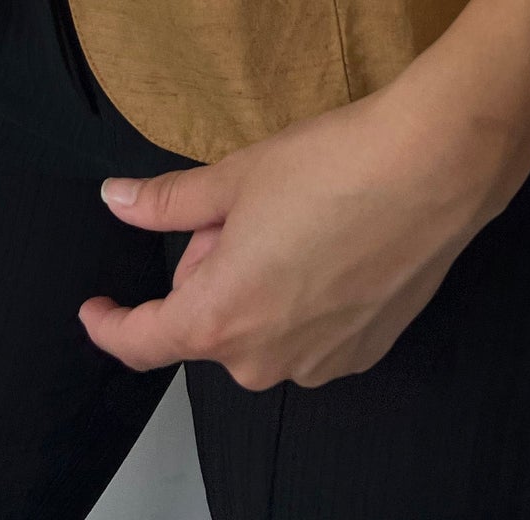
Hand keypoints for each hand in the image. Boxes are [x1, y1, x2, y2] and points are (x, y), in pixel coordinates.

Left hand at [78, 83, 515, 390]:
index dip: (110, 325)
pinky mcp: (365, 352)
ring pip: (260, 328)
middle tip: (242, 208)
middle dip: (210, 269)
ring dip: (258, 286)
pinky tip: (332, 244)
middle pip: (209, 321)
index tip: (96, 309)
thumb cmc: (330, 166)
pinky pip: (308, 334)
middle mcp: (265, 360)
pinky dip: (304, 298)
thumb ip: (167, 202)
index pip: (143, 342)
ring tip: (295, 218)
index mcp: (220, 318)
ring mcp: (319, 363)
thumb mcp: (235, 175)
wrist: (433, 168)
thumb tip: (115, 201)